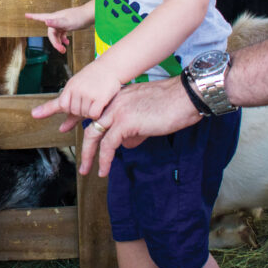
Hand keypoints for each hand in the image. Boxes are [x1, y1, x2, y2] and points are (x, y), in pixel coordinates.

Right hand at [25, 5, 92, 53]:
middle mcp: (57, 19)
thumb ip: (56, 23)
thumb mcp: (67, 22)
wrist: (90, 15)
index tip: (25, 15)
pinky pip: (62, 33)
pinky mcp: (68, 24)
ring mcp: (62, 22)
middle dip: (54, 42)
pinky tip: (67, 43)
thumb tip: (45, 22)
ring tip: (64, 49)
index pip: (41, 17)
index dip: (33, 17)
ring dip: (59, 42)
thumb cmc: (79, 17)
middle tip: (61, 50)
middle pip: (51, 32)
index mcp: (55, 18)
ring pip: (56, 34)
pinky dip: (63, 39)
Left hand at [38, 62, 120, 120]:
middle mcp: (78, 90)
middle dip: (82, 110)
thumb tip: (62, 129)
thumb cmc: (93, 79)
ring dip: (92, 111)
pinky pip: (94, 114)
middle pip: (75, 112)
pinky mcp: (99, 98)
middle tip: (90, 100)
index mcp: (70, 86)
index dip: (70, 107)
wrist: (110, 67)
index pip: (62, 105)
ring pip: (85, 114)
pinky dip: (98, 113)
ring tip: (96, 99)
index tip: (78, 102)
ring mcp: (88, 94)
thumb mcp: (77, 91)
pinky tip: (101, 104)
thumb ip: (69, 112)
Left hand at [77, 77, 202, 176]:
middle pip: (91, 125)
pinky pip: (108, 144)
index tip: (86, 144)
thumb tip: (127, 144)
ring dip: (89, 155)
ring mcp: (118, 111)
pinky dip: (104, 159)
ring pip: (94, 134)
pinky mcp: (125, 122)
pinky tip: (104, 170)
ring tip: (86, 170)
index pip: (98, 115)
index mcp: (120, 98)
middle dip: (84, 145)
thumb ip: (135, 130)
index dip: (90, 129)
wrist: (185, 97)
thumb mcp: (148, 117)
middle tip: (82, 160)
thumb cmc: (174, 105)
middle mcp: (115, 102)